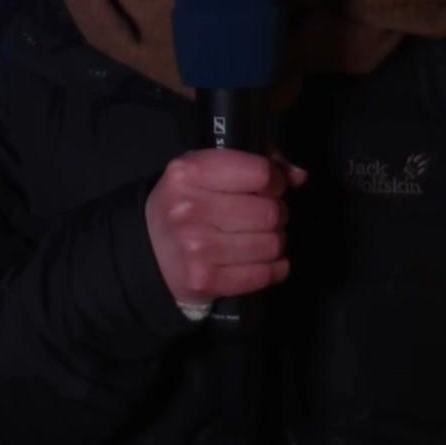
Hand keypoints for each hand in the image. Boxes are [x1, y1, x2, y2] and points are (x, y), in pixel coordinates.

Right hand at [144, 148, 306, 304]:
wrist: (147, 252)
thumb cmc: (183, 204)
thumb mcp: (204, 172)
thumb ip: (252, 164)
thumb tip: (298, 175)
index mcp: (189, 172)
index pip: (260, 172)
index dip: (274, 181)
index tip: (268, 188)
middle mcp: (191, 208)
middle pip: (270, 211)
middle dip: (277, 214)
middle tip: (264, 217)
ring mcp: (197, 247)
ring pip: (272, 244)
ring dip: (275, 242)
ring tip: (260, 239)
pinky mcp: (206, 280)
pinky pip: (264, 274)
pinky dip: (274, 269)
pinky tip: (263, 262)